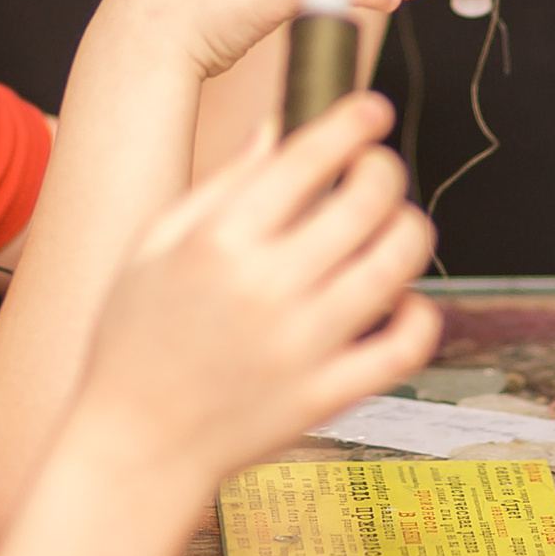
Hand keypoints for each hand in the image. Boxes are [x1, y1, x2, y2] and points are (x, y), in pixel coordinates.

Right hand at [76, 94, 439, 482]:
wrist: (136, 445)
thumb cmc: (136, 341)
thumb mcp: (154, 246)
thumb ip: (222, 185)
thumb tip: (278, 128)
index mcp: (217, 244)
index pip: (308, 158)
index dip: (351, 120)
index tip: (369, 110)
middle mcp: (265, 289)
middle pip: (365, 200)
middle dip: (382, 169)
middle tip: (374, 171)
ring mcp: (302, 345)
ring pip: (396, 262)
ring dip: (407, 229)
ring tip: (390, 227)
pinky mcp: (328, 395)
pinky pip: (406, 344)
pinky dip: (419, 313)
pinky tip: (399, 300)